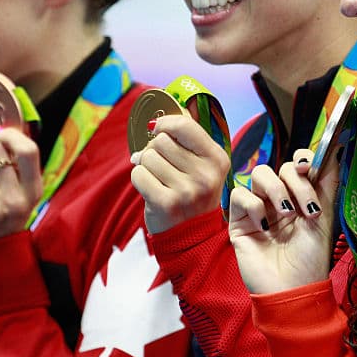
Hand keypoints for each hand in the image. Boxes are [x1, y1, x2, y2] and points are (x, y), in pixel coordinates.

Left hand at [130, 114, 231, 233]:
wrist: (192, 236)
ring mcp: (187, 190)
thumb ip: (187, 140)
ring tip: (158, 179)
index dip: (165, 123)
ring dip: (146, 166)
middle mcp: (205, 174)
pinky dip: (139, 179)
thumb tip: (157, 120)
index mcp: (217, 159)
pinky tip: (150, 188)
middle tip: (161, 165)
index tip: (159, 129)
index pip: (185, 125)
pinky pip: (138, 174)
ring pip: (147, 157)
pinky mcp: (166, 203)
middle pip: (161, 140)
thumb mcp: (203, 166)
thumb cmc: (193, 194)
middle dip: (154, 149)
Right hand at [228, 148, 339, 294]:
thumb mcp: (325, 215)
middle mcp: (280, 199)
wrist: (293, 289)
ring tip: (286, 215)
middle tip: (306, 209)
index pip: (299, 162)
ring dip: (276, 190)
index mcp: (301, 196)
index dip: (304, 158)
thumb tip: (335, 146)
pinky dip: (254, 206)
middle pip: (281, 166)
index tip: (310, 168)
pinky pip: (239, 195)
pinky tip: (265, 227)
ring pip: (259, 173)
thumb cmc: (311, 258)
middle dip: (296, 183)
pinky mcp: (239, 220)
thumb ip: (328, 180)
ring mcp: (259, 208)